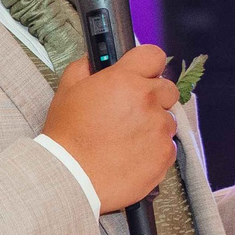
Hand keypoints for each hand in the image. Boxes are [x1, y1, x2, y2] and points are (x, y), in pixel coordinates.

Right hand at [43, 43, 179, 211]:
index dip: (148, 66)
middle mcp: (147, 100)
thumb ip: (84, 68)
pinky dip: (154, 150)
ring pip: (168, 120)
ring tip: (127, 140)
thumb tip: (94, 61)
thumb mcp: (66, 92)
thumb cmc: (66, 136)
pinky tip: (132, 156)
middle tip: (130, 113)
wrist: (71, 178)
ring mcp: (159, 128)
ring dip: (153, 126)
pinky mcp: (164, 154)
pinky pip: (167, 146)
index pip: (154, 56)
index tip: (142, 75)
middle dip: (153, 97)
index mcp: (124, 80)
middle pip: (167, 89)